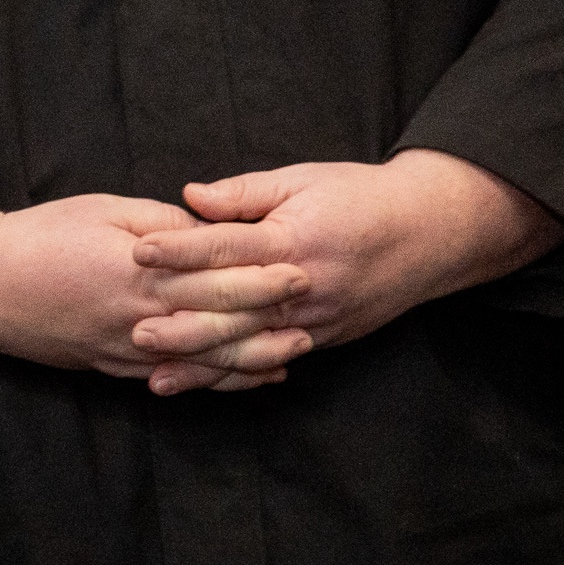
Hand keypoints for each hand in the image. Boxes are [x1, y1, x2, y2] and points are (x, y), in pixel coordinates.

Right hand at [0, 196, 311, 393]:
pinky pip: (177, 377)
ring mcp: (127, 348)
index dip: (260, 273)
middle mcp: (138, 316)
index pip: (214, 274)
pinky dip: (216, 379)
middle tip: (313, 304)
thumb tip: (206, 231)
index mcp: (137, 269)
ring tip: (295, 348)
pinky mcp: (114, 367)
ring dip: (253, 355)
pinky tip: (247, 375)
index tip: (300, 265)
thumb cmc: (40, 236)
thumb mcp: (102, 210)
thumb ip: (159, 223)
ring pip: (203, 358)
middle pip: (218, 318)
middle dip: (269, 314)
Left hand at [129, 150, 563, 353]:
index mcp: (295, 239)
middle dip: (182, 322)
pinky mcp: (325, 338)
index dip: (181, 249)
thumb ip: (245, 193)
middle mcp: (305, 286)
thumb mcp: (303, 180)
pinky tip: (205, 384)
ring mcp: (317, 319)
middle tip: (132, 329)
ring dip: (204, 364)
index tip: (138, 251)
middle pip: (235, 309)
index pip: (228, 247)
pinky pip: (274, 361)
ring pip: (252, 347)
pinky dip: (238, 376)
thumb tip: (189, 196)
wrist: (431, 232)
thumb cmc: (359, 196)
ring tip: (157, 375)